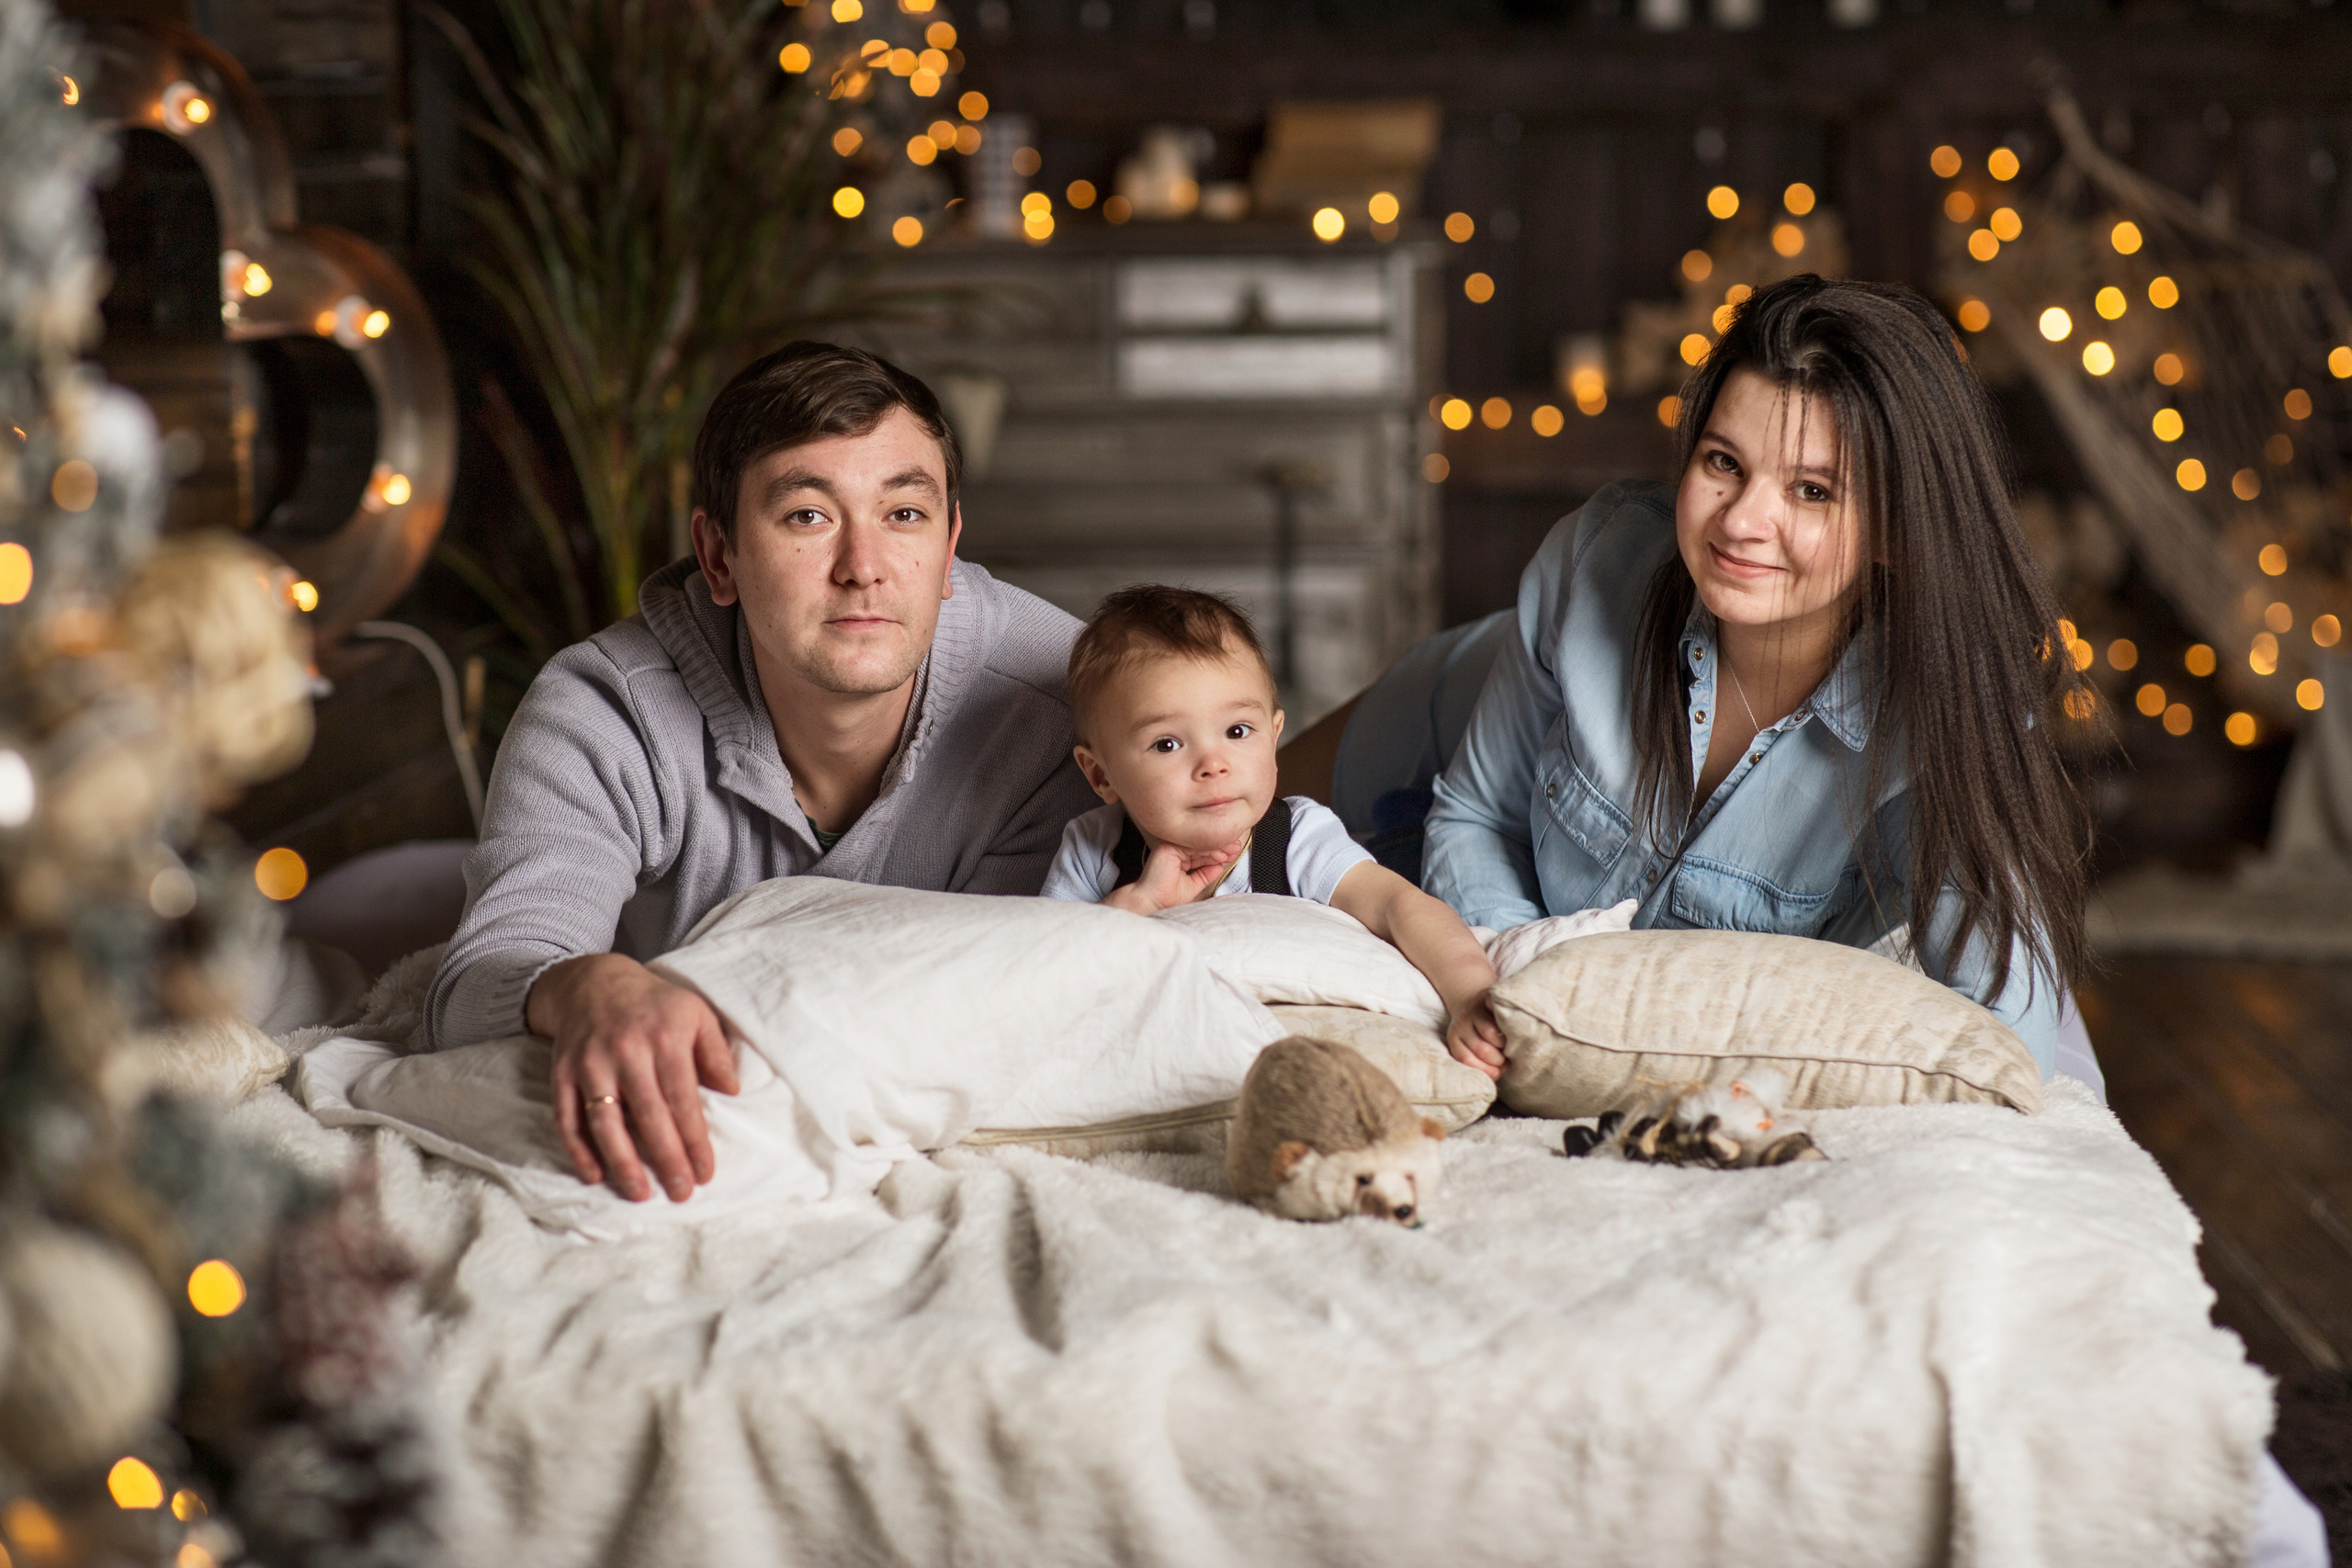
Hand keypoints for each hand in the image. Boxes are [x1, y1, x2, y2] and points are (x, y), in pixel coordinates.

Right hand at [526, 952, 740, 1202]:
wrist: (593, 981)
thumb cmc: (655, 1004)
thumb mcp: (696, 1013)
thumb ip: (715, 1051)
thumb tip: (733, 1090)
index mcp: (664, 1039)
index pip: (683, 1100)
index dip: (695, 1140)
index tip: (706, 1173)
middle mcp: (626, 1052)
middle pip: (648, 1116)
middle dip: (666, 1159)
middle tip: (680, 1194)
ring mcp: (590, 1063)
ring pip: (604, 1121)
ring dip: (622, 1162)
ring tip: (639, 1193)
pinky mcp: (562, 1072)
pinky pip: (567, 1117)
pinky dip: (578, 1149)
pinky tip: (594, 1174)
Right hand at [1102, 837, 1241, 914]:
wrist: (1152, 905)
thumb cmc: (1166, 898)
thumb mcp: (1193, 885)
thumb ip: (1205, 874)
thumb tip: (1219, 866)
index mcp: (1177, 855)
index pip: (1201, 849)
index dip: (1218, 850)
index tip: (1233, 852)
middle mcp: (1172, 848)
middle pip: (1201, 844)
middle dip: (1221, 846)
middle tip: (1237, 849)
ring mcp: (1169, 846)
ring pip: (1198, 843)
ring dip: (1218, 848)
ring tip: (1232, 852)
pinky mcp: (1168, 848)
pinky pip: (1192, 846)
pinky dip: (1208, 851)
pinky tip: (1220, 856)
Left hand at [1445, 992, 1505, 1080]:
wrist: (1477, 1001)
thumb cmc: (1480, 1033)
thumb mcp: (1473, 1048)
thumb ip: (1482, 1064)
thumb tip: (1492, 1087)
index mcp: (1454, 1040)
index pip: (1467, 1061)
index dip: (1487, 1071)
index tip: (1498, 1073)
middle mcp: (1460, 1025)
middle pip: (1482, 1049)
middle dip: (1499, 1059)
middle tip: (1507, 1060)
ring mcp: (1472, 1011)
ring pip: (1491, 1034)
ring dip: (1504, 1044)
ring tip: (1509, 1046)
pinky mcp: (1485, 998)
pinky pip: (1499, 1017)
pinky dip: (1508, 1027)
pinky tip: (1511, 1031)